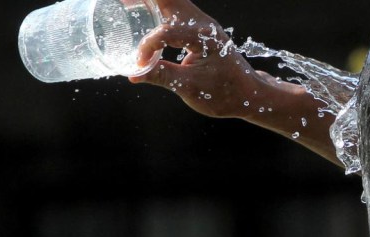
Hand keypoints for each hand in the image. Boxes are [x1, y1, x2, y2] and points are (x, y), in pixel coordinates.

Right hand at [129, 0, 273, 119]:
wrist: (248, 95)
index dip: (148, 46)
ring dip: (153, 3)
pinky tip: (144, 11)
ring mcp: (202, 24)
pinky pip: (176, 11)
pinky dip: (159, 9)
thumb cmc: (224, 93)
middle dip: (147, 1)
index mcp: (204, 37)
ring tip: (127, 3)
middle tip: (121, 2)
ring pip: (173, 2)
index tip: (139, 63)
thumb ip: (161, 76)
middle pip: (170, 1)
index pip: (167, 32)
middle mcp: (204, 24)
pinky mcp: (199, 29)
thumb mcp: (190, 88)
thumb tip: (134, 74)